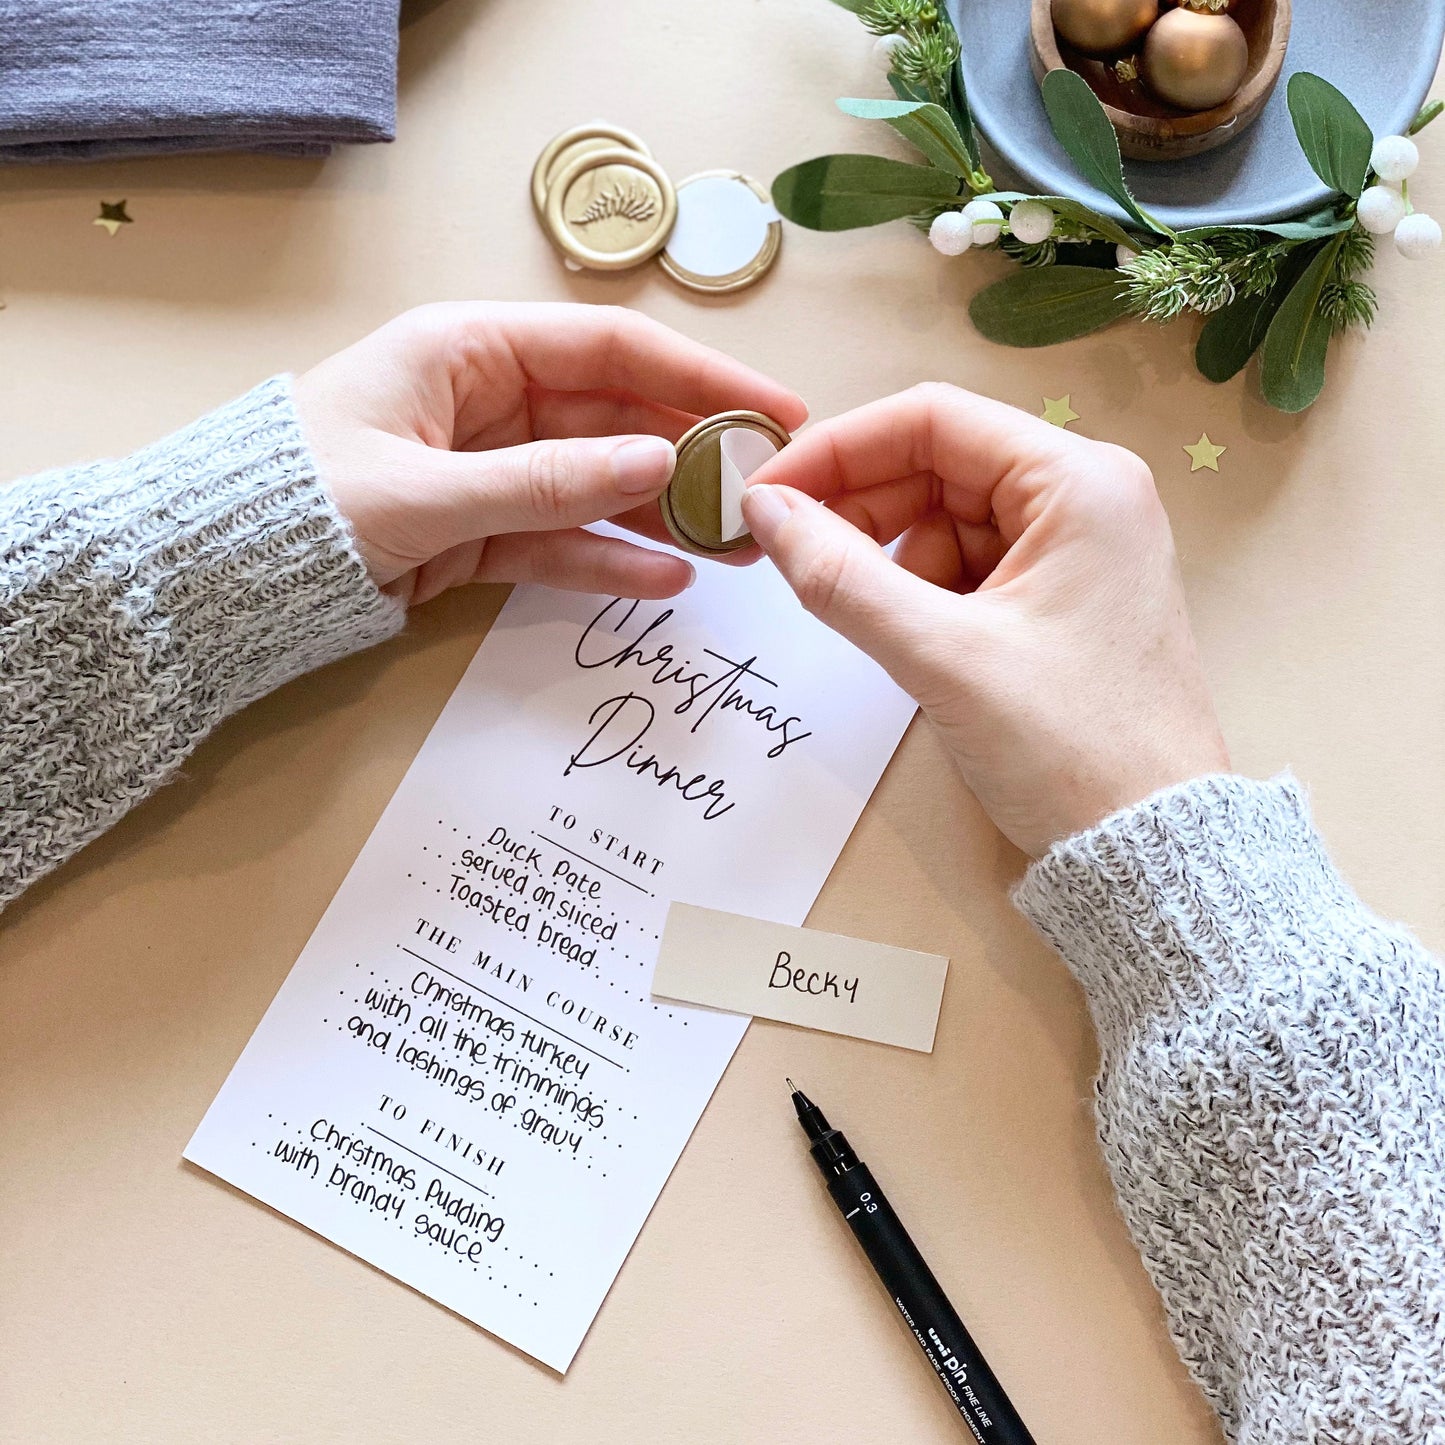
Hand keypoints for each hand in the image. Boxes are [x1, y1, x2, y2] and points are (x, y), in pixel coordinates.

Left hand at [293, 302, 805, 605]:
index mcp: (469, 350)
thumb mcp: (429, 489)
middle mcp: (489, 402)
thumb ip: (547, 483)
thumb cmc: (302, 501)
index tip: (770, 409)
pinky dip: (608, 561)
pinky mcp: (480, 533)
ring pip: (597, 486)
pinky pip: (561, 542)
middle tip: (765, 491)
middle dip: (690, 455)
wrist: (223, 578)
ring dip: (662, 515)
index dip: (697, 378)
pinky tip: (666, 579)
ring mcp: (490, 471)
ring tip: (734, 548)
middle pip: (615, 420)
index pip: (609, 350)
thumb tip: (654, 464)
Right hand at [740, 384, 1228, 857]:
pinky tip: (914, 646)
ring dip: (889, 563)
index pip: (931, 421)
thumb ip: (841, 577)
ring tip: (876, 629)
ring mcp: (1077, 549)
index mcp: (1079, 482)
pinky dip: (922, 596)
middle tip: (790, 562)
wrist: (1150, 850)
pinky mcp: (1062, 598)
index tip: (765, 493)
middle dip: (858, 511)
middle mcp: (1086, 497)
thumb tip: (763, 511)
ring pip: (945, 521)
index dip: (836, 449)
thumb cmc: (1071, 749)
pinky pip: (968, 569)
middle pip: (936, 466)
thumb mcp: (941, 658)